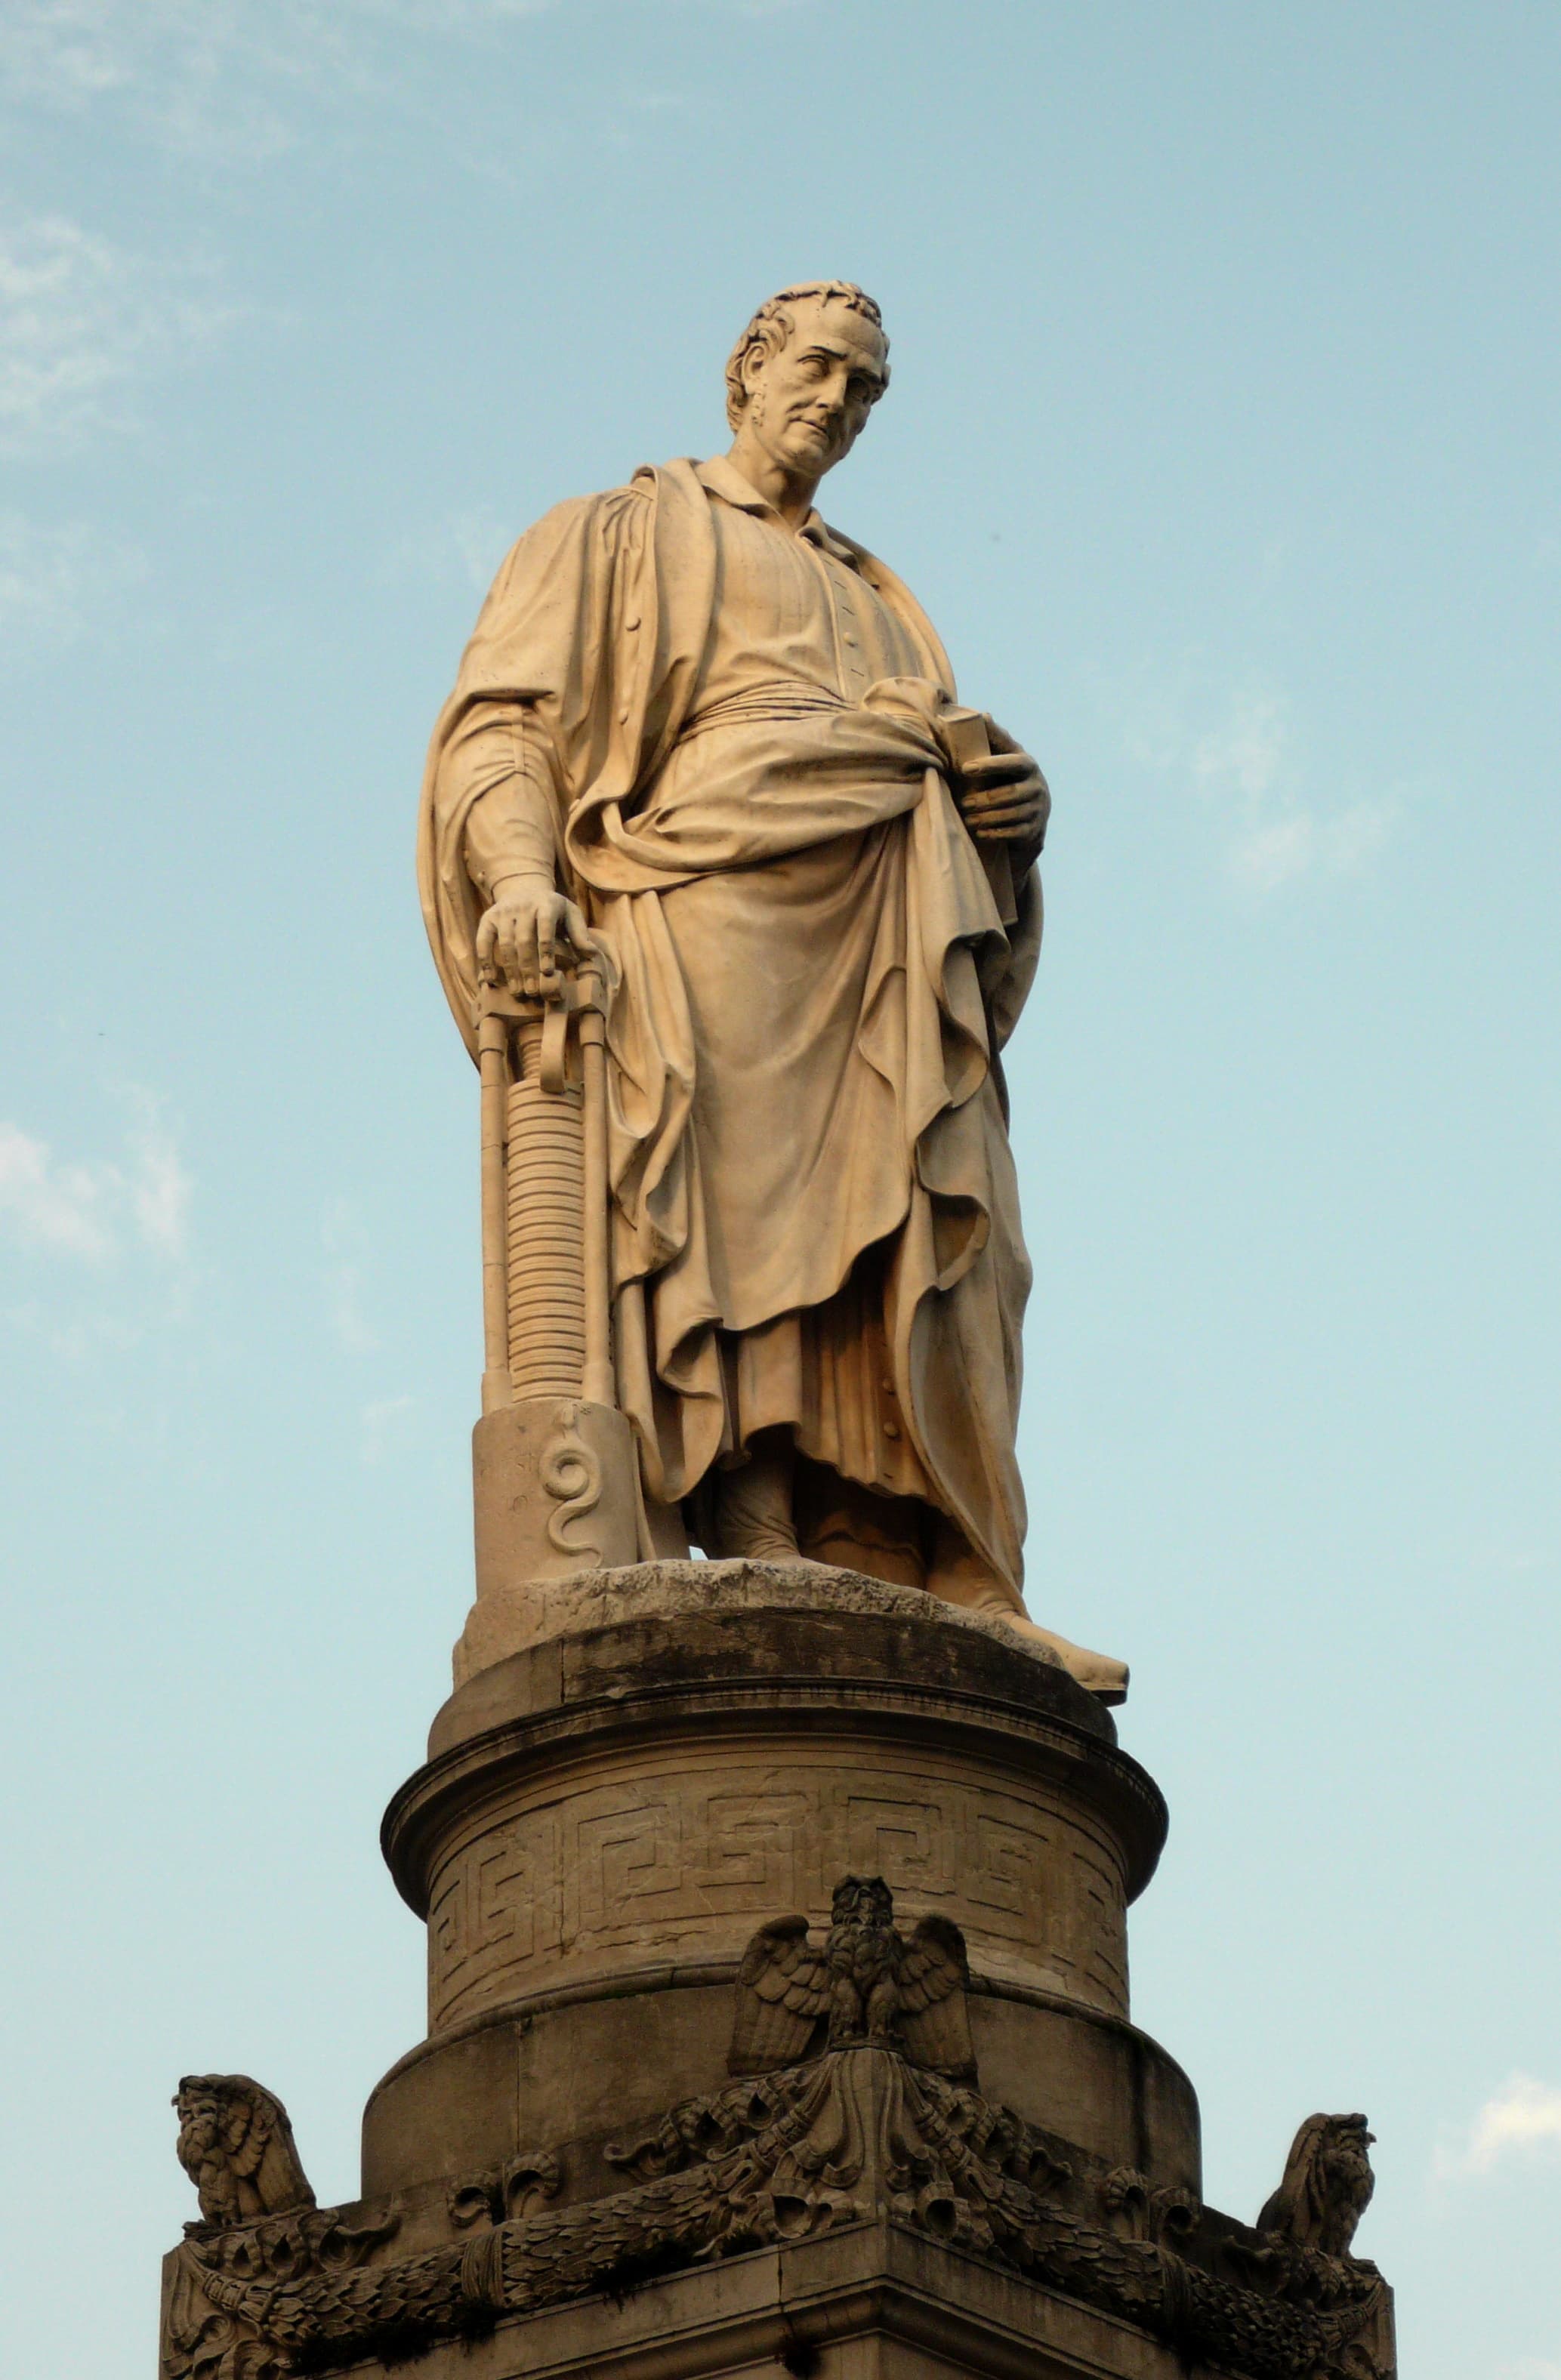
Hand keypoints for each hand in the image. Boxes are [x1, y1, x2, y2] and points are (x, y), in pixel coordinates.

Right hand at [476, 876, 591, 998]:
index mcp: (547, 904)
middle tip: (532, 992)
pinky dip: (486, 961)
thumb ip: (580, 935)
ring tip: (517, 991)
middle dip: (527, 968)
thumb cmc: (553, 909)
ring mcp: (503, 911)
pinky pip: (483, 941)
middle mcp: (523, 906)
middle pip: (523, 939)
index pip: (545, 927)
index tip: (547, 972)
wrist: (524, 888)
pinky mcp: (488, 918)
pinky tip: (491, 980)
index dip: (545, 950)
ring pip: (505, 943)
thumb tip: (592, 956)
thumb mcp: (570, 915)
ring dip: (510, 970)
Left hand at [954, 719, 1049, 859]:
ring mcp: (1038, 808)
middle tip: (963, 803)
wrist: (1033, 815)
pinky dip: (996, 833)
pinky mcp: (1034, 828)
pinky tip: (980, 833)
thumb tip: (982, 714)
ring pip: (1011, 814)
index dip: (989, 764)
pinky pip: (1014, 832)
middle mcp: (1037, 785)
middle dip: (984, 799)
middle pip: (1009, 793)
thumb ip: (993, 741)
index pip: (1011, 762)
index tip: (965, 768)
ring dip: (986, 818)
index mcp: (1027, 764)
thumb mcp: (1005, 759)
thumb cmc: (1009, 779)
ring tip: (968, 820)